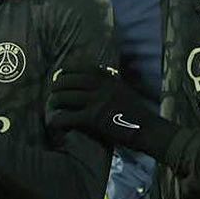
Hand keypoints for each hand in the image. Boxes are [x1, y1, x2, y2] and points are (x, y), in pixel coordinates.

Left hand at [46, 63, 177, 158]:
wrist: (148, 130)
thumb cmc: (137, 114)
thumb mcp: (124, 91)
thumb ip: (109, 84)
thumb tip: (96, 80)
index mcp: (110, 78)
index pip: (83, 68)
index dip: (68, 70)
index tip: (60, 74)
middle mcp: (102, 87)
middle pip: (71, 81)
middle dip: (58, 85)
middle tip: (52, 90)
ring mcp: (98, 102)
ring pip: (67, 97)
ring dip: (55, 101)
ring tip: (51, 105)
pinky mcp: (94, 119)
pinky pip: (69, 116)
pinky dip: (58, 120)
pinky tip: (53, 123)